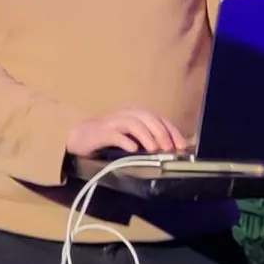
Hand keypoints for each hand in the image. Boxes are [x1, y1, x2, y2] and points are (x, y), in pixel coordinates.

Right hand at [67, 107, 188, 157]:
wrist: (81, 137)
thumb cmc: (110, 137)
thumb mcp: (133, 136)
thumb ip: (149, 138)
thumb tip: (171, 150)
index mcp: (136, 114)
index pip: (159, 118)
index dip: (172, 131)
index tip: (182, 146)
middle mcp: (126, 114)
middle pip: (148, 118)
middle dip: (161, 133)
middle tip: (169, 149)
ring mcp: (113, 122)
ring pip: (133, 123)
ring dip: (146, 136)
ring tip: (154, 149)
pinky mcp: (102, 132)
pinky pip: (115, 135)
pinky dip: (126, 141)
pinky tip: (133, 149)